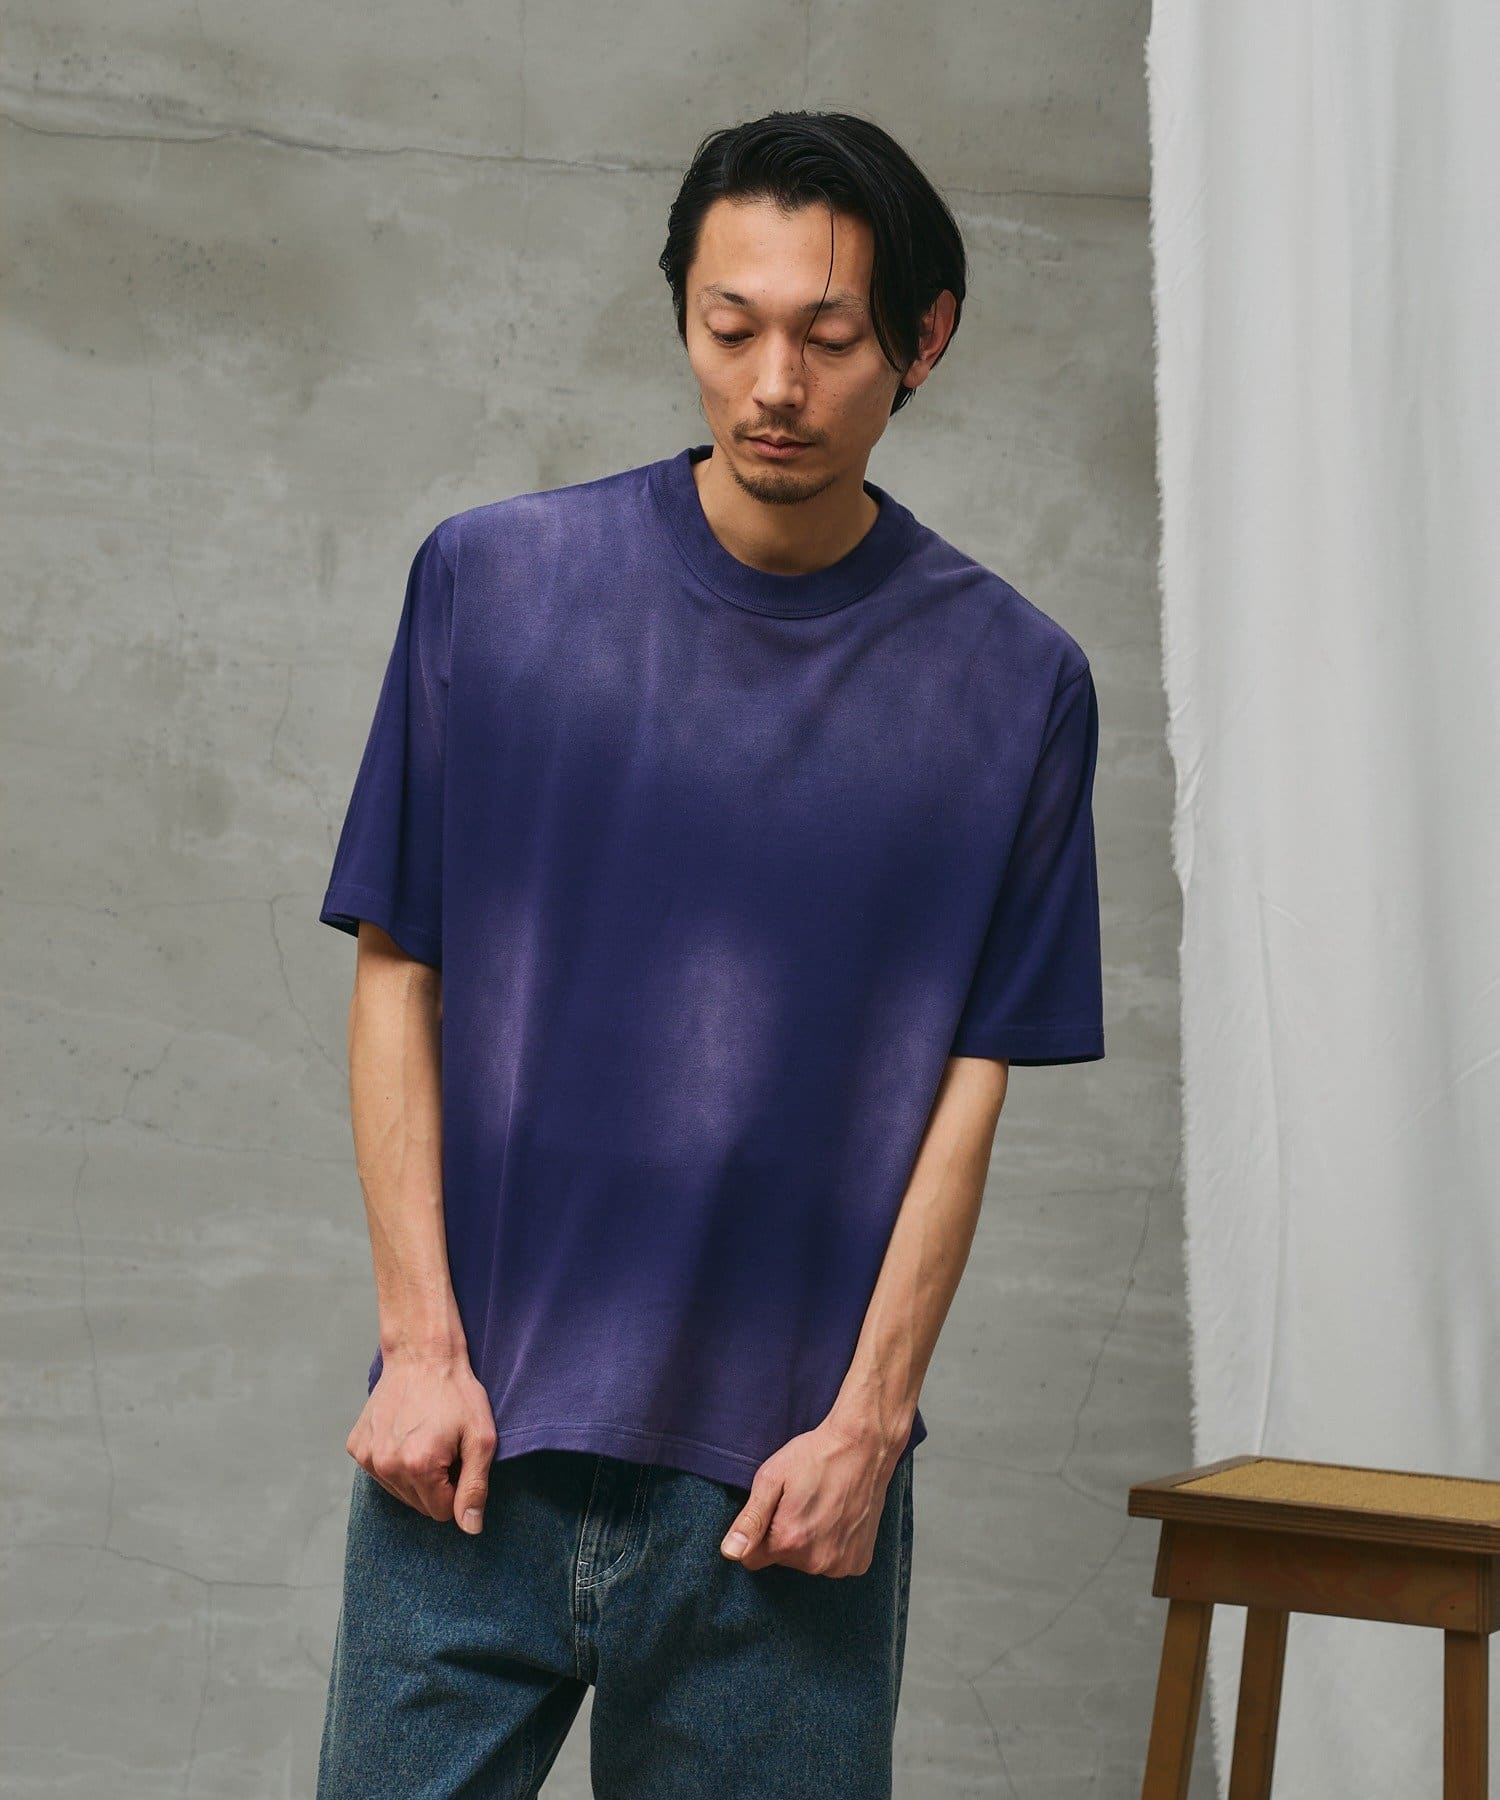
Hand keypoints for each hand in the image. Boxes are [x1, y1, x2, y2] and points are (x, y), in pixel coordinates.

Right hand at [346, 1346, 496, 1533]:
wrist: (422, 1355)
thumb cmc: (456, 1392)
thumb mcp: (481, 1438)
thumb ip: (475, 1487)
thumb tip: (470, 1528)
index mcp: (418, 1467)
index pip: (442, 1512)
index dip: (457, 1489)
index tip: (459, 1459)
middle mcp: (386, 1466)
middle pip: (419, 1505)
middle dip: (436, 1484)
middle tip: (444, 1447)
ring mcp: (367, 1457)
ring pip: (399, 1492)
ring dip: (414, 1475)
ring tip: (425, 1438)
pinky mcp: (356, 1446)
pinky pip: (380, 1473)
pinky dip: (394, 1461)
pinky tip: (405, 1434)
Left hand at [719, 1418, 897, 1576]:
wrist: (863, 1446)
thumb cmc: (815, 1456)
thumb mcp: (772, 1478)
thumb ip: (749, 1520)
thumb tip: (729, 1553)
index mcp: (789, 1542)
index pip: (753, 1559)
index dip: (758, 1534)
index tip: (774, 1510)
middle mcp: (816, 1562)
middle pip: (783, 1560)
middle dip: (785, 1536)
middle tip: (801, 1502)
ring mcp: (841, 1565)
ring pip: (809, 1562)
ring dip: (811, 1542)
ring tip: (822, 1506)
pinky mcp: (859, 1562)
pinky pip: (834, 1562)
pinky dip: (834, 1545)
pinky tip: (839, 1517)